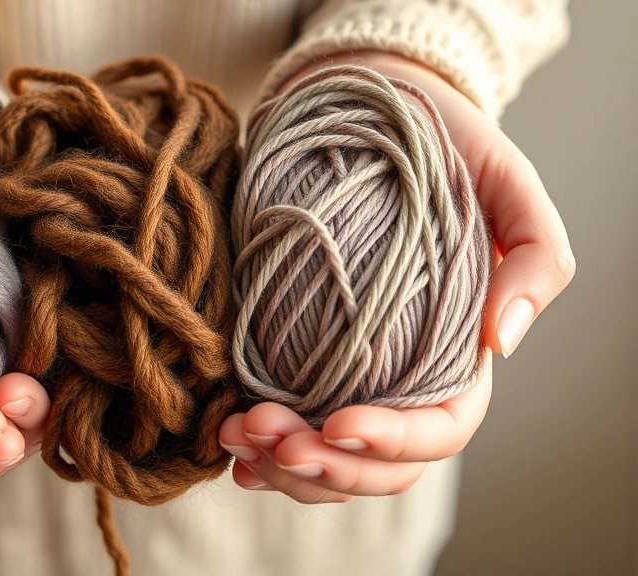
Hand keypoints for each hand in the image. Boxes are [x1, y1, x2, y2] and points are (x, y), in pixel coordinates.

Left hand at [218, 51, 573, 501]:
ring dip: (280, 463)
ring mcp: (343, 373)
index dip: (393, 443)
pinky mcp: (292, 354)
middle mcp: (399, 375)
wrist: (366, 110)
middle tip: (270, 436)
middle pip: (374, 463)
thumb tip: (502, 343)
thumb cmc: (444, 146)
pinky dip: (256, 446)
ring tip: (237, 435)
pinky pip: (282, 423)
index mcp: (456, 353)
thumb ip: (533, 255)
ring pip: (323, 457)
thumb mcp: (505, 182)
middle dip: (322, 466)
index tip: (339, 424)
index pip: (438, 430)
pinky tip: (226, 439)